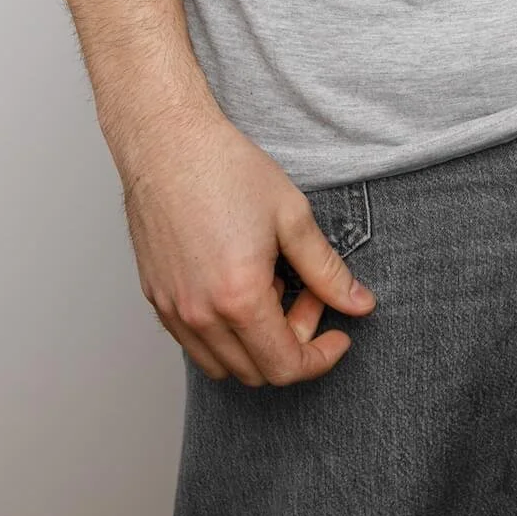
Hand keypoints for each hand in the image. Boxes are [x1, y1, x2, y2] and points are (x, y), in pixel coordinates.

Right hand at [115, 103, 376, 386]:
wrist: (169, 144)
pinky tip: (239, 284)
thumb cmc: (227, 170)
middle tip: (308, 294)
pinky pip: (195, 343)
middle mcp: (200, 316)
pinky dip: (225, 333)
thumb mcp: (292, 216)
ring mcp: (173, 310)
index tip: (339, 336)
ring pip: (224, 364)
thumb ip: (328, 270)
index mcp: (239, 299)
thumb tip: (359, 304)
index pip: (286, 367)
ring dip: (257, 342)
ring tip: (272, 285)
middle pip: (257, 371)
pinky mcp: (156, 299)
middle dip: (293, 343)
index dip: (321, 358)